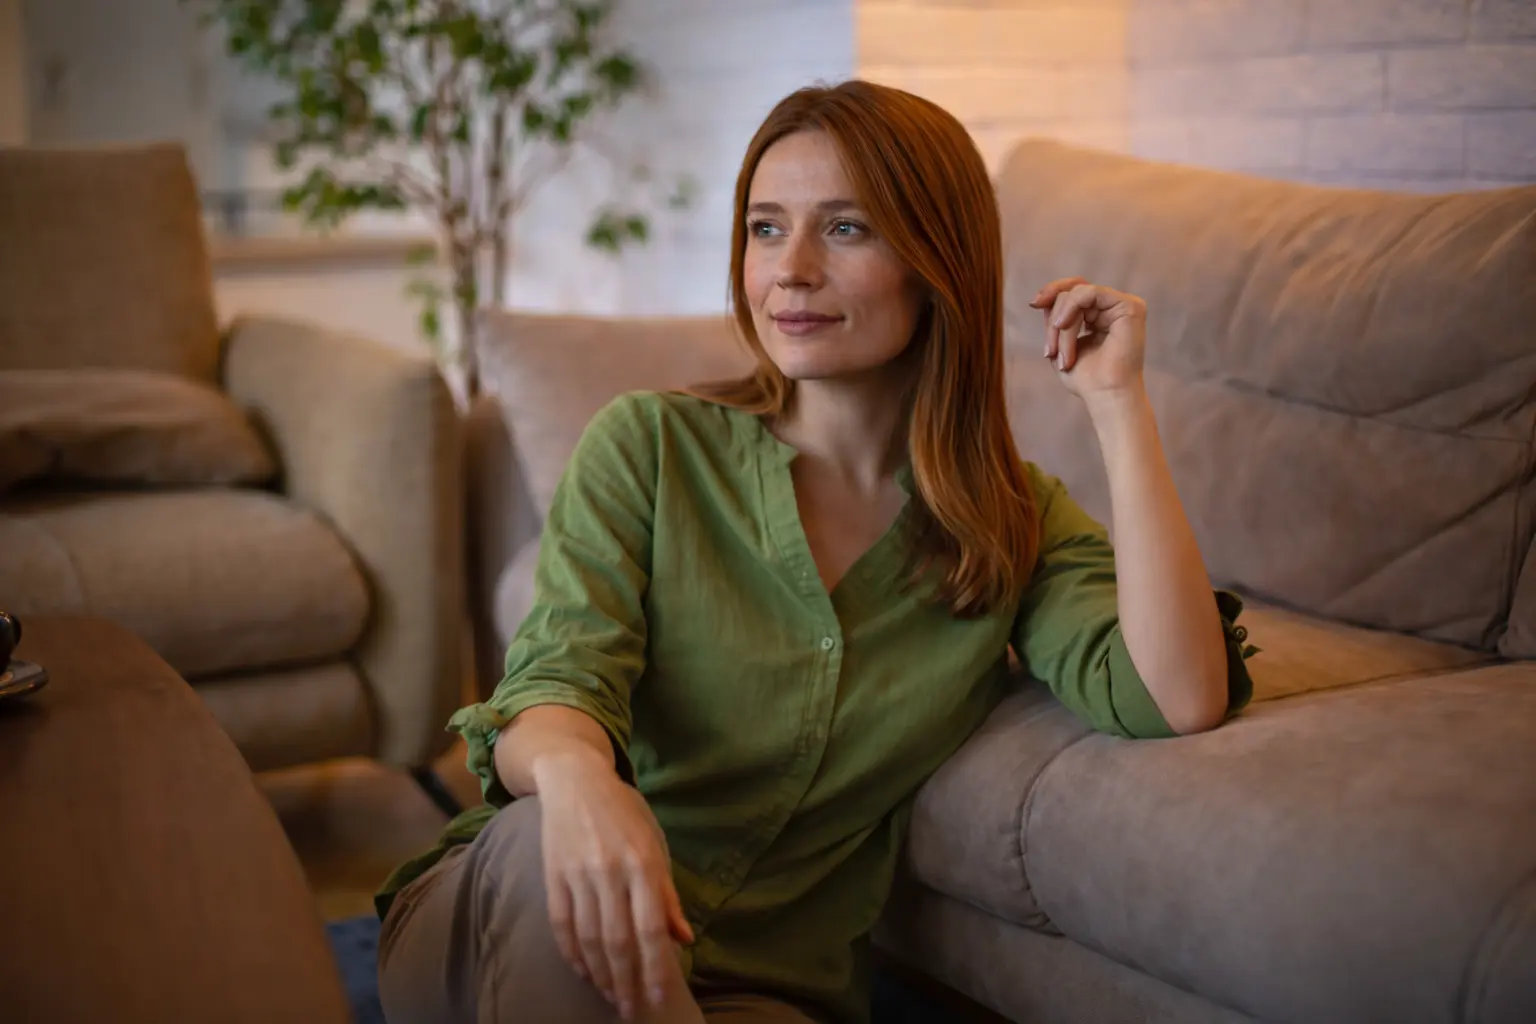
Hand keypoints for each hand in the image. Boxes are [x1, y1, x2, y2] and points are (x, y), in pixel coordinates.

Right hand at [536, 752, 693, 1019]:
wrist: (574, 780)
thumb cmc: (622, 815)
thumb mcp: (653, 846)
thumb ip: (666, 895)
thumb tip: (684, 939)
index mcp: (642, 864)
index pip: (650, 927)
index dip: (654, 966)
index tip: (658, 996)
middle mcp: (610, 871)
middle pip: (618, 940)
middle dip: (626, 981)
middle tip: (631, 1009)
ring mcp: (578, 874)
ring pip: (589, 938)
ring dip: (601, 974)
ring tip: (611, 996)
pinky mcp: (553, 876)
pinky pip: (562, 925)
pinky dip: (572, 954)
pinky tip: (583, 973)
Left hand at [1029, 278, 1147, 400]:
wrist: (1106, 395)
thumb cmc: (1087, 379)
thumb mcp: (1061, 345)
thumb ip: (1055, 320)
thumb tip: (1041, 299)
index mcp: (1099, 314)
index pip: (1073, 290)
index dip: (1052, 292)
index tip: (1033, 304)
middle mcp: (1112, 307)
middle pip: (1072, 291)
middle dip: (1054, 319)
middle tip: (1051, 350)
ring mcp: (1122, 305)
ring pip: (1077, 295)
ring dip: (1061, 326)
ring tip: (1062, 355)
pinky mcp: (1130, 306)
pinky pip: (1089, 292)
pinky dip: (1070, 309)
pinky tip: (1063, 326)